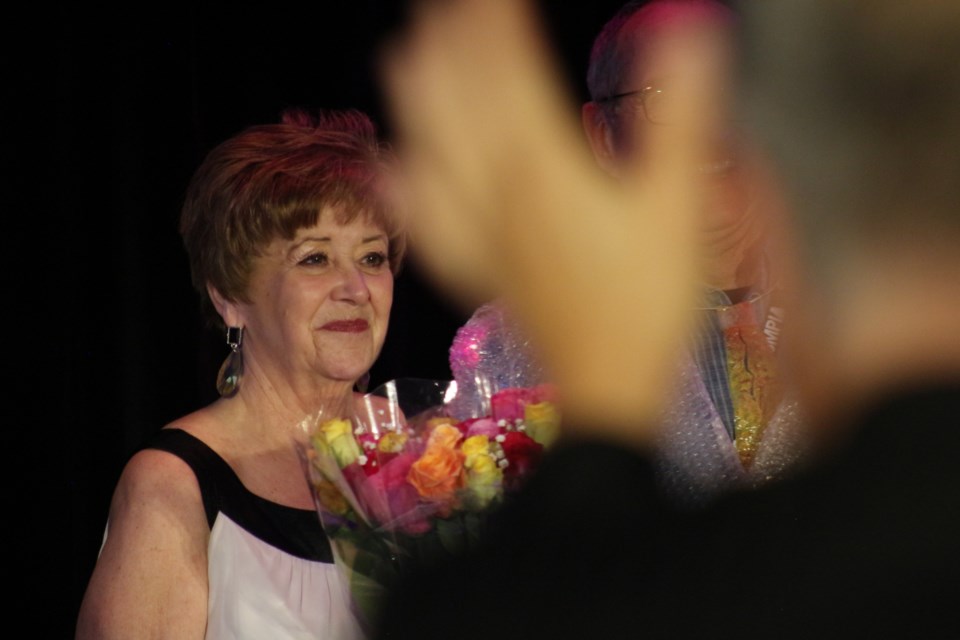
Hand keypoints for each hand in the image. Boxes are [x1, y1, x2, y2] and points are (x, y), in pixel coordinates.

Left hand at [381, 0, 725, 445]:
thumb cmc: (648, 303)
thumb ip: (683, 116)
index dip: (494, 17)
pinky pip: (426, 220)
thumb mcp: (679, 206)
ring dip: (415, 97)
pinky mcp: (477, 268)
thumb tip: (687, 29)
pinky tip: (390, 167)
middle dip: (447, 40)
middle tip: (439, 4)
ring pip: (430, 151)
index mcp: (541, 167)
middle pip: (457, 100)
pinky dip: (405, 186)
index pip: (507, 68)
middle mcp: (496, 192)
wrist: (608, 388)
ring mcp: (478, 233)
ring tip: (401, 54)